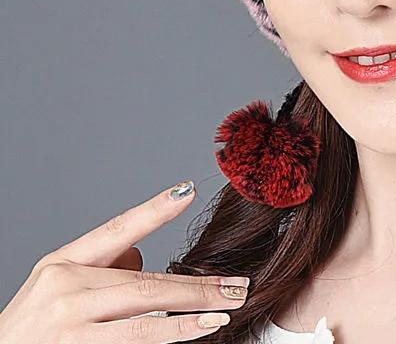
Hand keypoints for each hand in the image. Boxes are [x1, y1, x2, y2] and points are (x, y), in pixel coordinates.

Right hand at [0, 181, 249, 342]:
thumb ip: (104, 268)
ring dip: (186, 320)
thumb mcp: (59, 283)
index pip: (116, 229)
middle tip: (235, 286)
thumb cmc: (36, 323)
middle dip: (195, 287)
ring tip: (220, 313)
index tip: (188, 190)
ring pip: (140, 322)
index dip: (154, 210)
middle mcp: (63, 292)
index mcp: (61, 263)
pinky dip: (162, 341)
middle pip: (142, 285)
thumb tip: (150, 262)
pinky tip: (189, 335)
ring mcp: (66, 331)